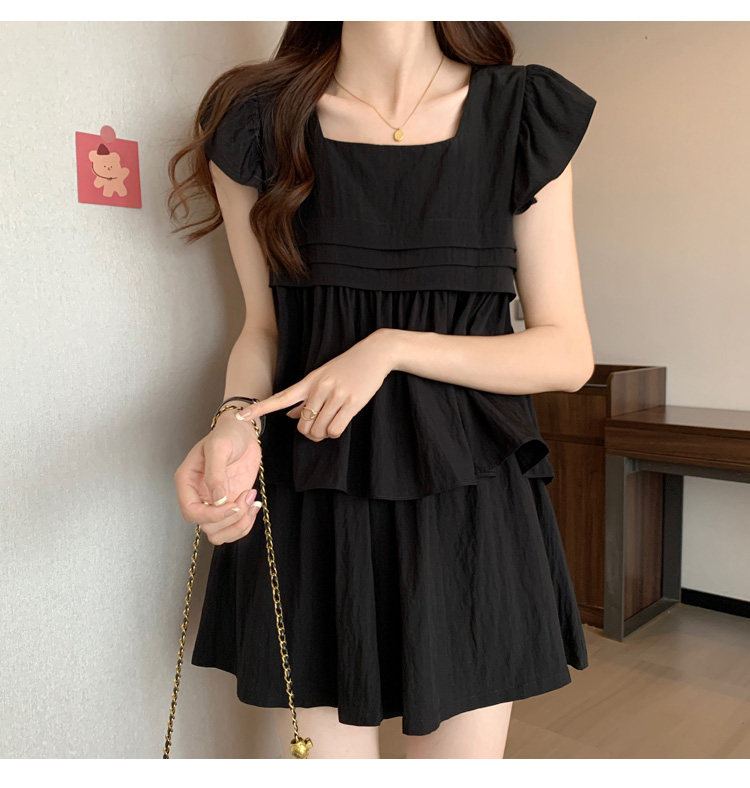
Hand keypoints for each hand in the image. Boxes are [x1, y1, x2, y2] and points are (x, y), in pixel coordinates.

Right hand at [173, 413, 263, 544]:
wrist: (243, 433)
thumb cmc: (227, 434)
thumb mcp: (219, 447)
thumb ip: (216, 473)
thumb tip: (217, 500)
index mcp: (187, 482)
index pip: (191, 512)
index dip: (211, 515)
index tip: (232, 505)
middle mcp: (198, 496)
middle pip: (207, 526)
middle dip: (231, 518)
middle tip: (246, 497)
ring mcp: (214, 503)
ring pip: (220, 533)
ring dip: (239, 524)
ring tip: (252, 502)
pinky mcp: (230, 505)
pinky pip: (234, 527)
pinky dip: (246, 523)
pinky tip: (254, 504)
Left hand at [239, 328, 397, 441]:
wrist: (375, 353)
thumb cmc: (348, 366)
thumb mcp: (322, 377)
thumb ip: (304, 397)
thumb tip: (289, 416)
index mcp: (308, 381)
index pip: (279, 398)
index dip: (259, 409)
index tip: (241, 417)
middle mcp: (319, 388)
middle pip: (302, 424)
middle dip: (308, 432)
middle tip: (317, 430)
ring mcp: (336, 395)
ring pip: (318, 428)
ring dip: (322, 434)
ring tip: (330, 425)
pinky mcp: (352, 402)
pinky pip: (335, 429)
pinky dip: (334, 433)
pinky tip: (338, 425)